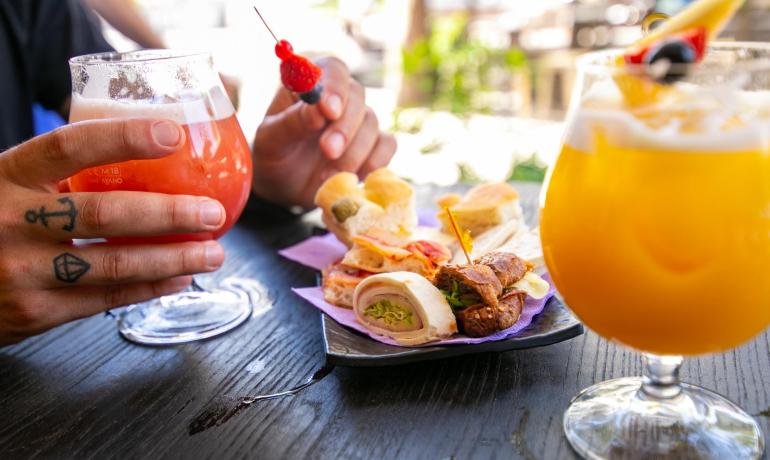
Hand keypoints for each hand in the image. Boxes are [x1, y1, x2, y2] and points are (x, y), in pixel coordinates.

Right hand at [0, 119, 227, 344]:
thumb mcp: (9, 185)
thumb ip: (58, 175)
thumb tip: (143, 151)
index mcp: (7, 175)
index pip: (69, 146)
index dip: (123, 138)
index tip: (172, 134)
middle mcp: (11, 221)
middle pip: (104, 214)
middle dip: (169, 214)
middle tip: (211, 212)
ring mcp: (21, 271)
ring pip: (113, 265)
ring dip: (173, 259)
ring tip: (212, 253)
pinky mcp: (33, 312)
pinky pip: (104, 300)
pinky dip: (149, 289)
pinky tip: (178, 278)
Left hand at [251, 57, 396, 208]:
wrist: (284, 187)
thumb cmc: (274, 155)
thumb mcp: (271, 140)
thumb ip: (292, 122)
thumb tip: (319, 111)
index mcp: (310, 84)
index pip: (332, 70)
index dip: (334, 87)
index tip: (328, 111)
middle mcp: (339, 97)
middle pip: (357, 96)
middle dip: (344, 127)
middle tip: (328, 151)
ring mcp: (358, 121)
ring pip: (372, 124)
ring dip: (352, 153)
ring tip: (325, 176)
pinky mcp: (373, 145)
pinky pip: (386, 146)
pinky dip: (372, 163)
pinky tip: (349, 179)